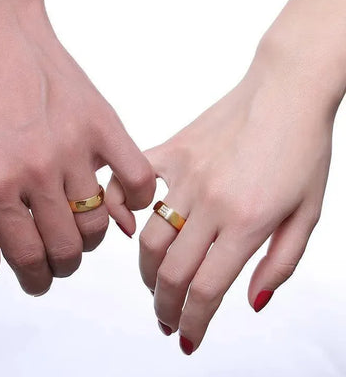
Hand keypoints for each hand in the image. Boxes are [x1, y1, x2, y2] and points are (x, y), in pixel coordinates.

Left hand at [0, 0, 154, 294]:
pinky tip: (122, 201)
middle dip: (63, 264)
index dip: (36, 279)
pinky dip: (138, 200)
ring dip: (90, 237)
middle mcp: (38, 171)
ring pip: (98, 223)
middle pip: (68, 248)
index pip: (26, 256)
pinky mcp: (104, 127)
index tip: (40, 280)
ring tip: (79, 224)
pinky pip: (138, 178)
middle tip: (60, 257)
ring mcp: (75, 148)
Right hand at [108, 32, 344, 352]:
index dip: (193, 324)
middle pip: (172, 273)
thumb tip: (252, 301)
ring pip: (149, 239)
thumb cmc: (303, 148)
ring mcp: (186, 175)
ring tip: (156, 283)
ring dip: (149, 273)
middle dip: (166, 307)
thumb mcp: (309, 213)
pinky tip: (128, 226)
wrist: (285, 90)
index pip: (208, 291)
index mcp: (248, 221)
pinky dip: (120, 209)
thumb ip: (281, 263)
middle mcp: (210, 202)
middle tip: (167, 319)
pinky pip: (130, 182)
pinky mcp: (172, 152)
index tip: (187, 338)